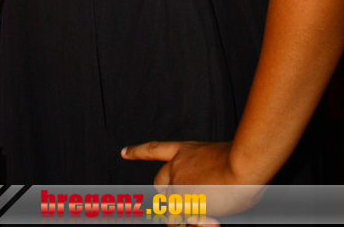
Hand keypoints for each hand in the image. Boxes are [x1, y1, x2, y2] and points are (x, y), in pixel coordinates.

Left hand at [121, 140, 265, 219]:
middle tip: (174, 204)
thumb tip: (212, 192)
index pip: (155, 150)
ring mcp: (178, 183)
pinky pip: (182, 220)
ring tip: (199, 216)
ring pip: (172, 207)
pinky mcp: (184, 201)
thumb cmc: (244, 161)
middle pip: (158, 182)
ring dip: (184, 215)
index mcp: (186, 150)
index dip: (138, 152)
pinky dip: (190, 223)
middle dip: (163, 195)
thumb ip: (211, 172)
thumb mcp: (223, 159)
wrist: (243, 164)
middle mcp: (177, 166)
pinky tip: (209, 220)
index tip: (123, 152)